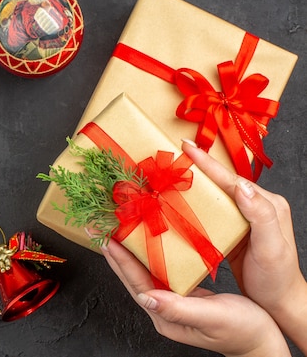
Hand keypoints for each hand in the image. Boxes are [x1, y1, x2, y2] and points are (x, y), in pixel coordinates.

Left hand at [102, 240, 289, 356]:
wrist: (264, 343)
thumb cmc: (244, 332)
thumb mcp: (213, 317)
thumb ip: (179, 308)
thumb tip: (147, 297)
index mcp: (166, 316)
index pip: (136, 283)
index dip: (120, 260)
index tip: (106, 239)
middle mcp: (164, 309)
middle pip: (132, 277)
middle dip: (116, 253)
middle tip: (98, 230)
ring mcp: (172, 302)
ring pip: (143, 272)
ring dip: (129, 252)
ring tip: (115, 231)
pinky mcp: (183, 295)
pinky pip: (159, 271)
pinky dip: (149, 255)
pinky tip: (146, 243)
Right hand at [182, 140, 306, 351]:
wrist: (278, 302)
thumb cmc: (277, 279)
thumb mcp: (271, 248)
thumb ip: (260, 216)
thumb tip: (242, 186)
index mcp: (267, 204)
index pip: (233, 180)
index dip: (208, 163)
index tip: (186, 147)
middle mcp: (256, 205)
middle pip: (222, 182)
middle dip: (198, 166)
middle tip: (173, 153)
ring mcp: (243, 217)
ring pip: (214, 194)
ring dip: (194, 183)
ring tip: (171, 172)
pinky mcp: (233, 229)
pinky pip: (211, 209)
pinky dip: (195, 201)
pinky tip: (180, 200)